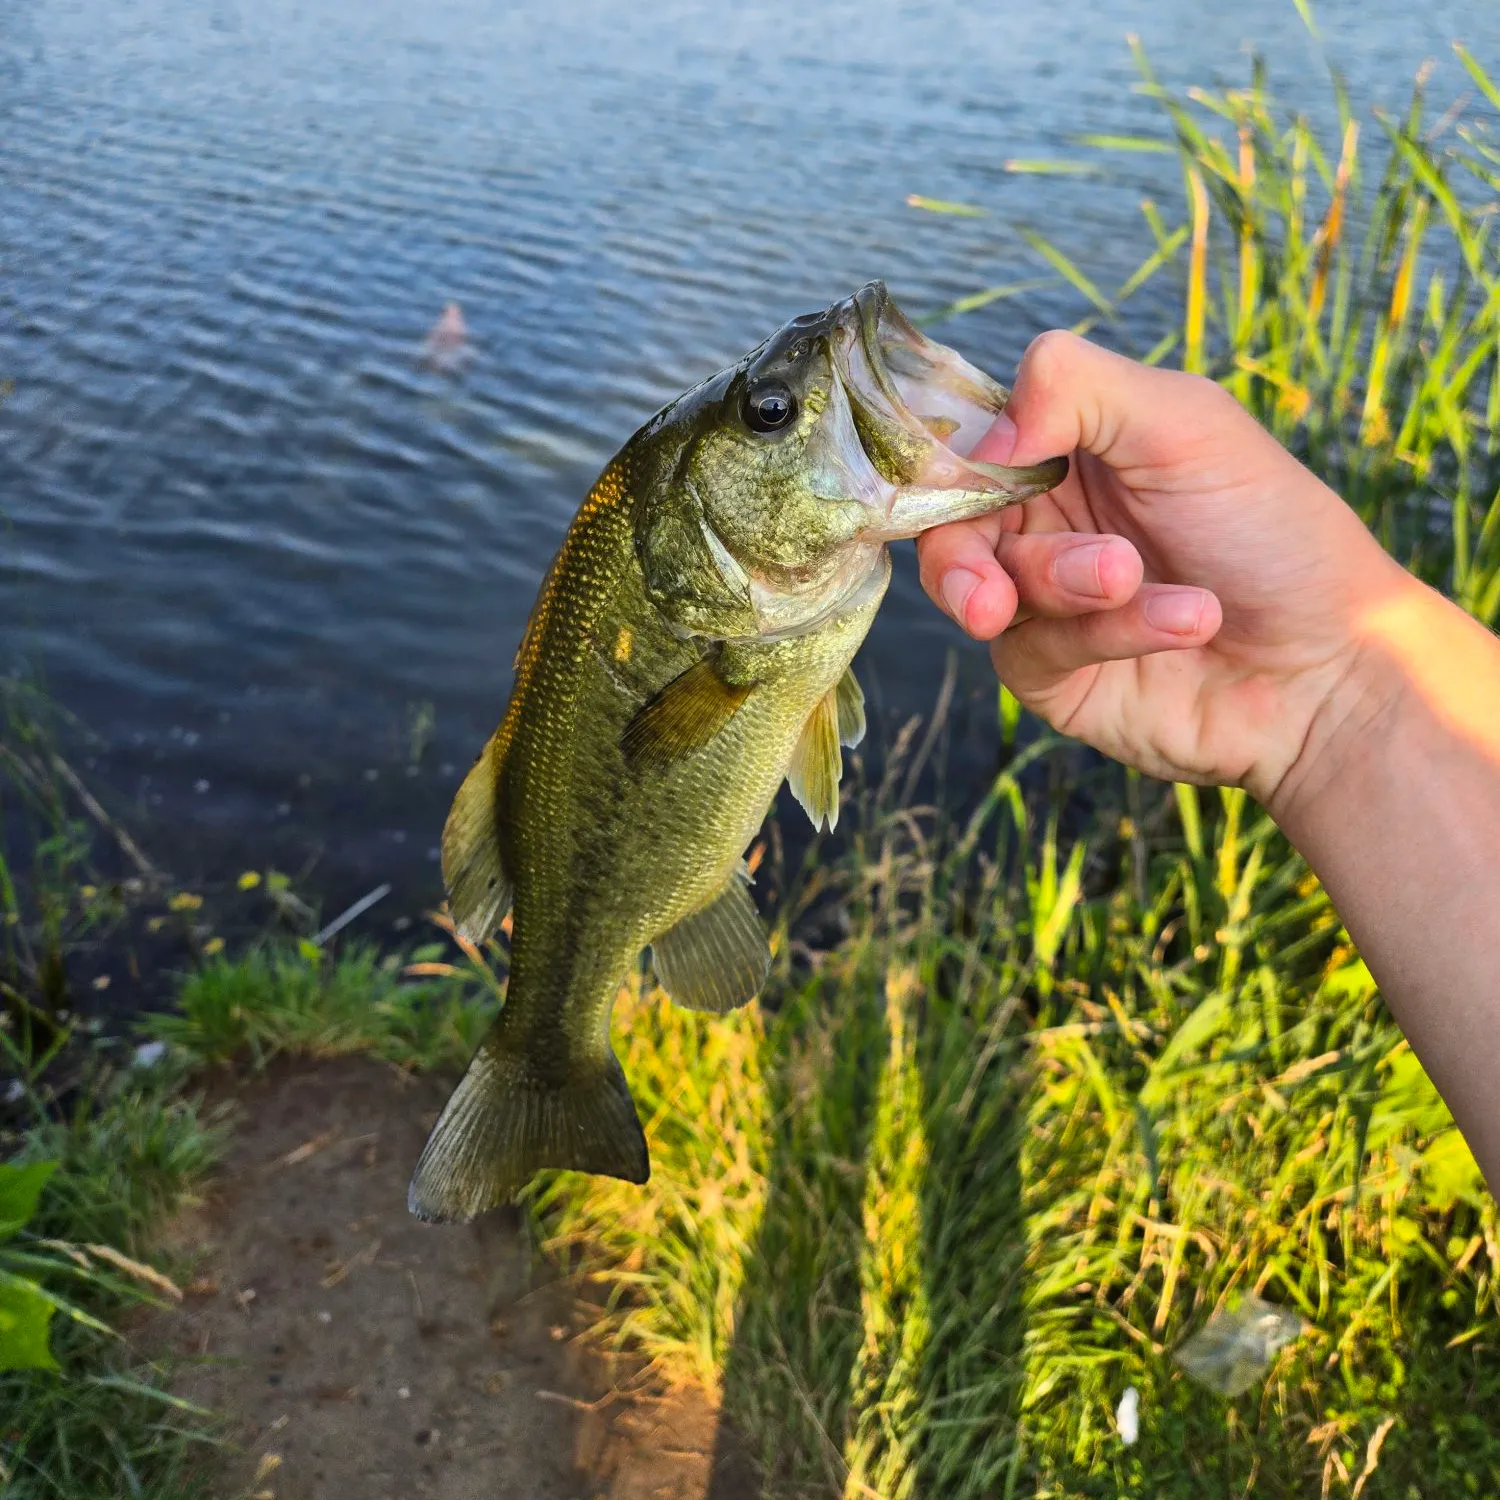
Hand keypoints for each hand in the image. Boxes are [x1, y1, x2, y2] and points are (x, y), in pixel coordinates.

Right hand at [916, 331, 1414, 806]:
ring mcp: (1046, 604)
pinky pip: (1037, 650)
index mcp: (1068, 452)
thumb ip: (1074, 388)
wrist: (1333, 663)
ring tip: (1133, 578)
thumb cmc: (1274, 530)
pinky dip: (1111, 629)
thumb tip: (984, 436)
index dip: (950, 465)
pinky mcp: (1056, 677)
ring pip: (985, 591)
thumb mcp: (1185, 422)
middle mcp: (1047, 525)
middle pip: (947, 531)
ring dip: (1061, 581)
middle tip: (992, 594)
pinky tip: (1188, 618)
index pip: (967, 447)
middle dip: (964, 557)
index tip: (971, 476)